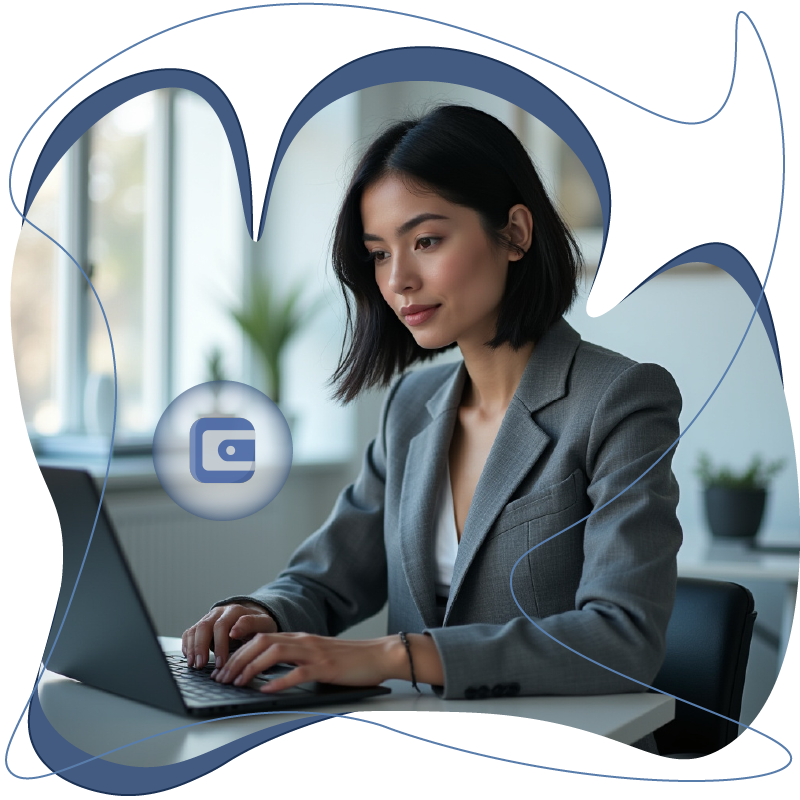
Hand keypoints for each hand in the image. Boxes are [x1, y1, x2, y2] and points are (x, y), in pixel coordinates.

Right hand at [181, 603, 277, 670]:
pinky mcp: (203, 624)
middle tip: (203, 664)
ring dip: (194, 647)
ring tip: (195, 664)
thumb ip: (251, 625)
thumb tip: (234, 632)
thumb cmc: (259, 625)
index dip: (222, 642)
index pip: (225, 624)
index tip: (221, 660)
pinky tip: (188, 657)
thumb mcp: (263, 625)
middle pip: (208, 626)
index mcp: (237, 611)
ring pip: (197, 628)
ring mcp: (211, 617)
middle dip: (203, 647)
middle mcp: (221, 612)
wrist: (254, 618)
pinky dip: (187, 644)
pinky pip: (190, 631)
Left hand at [212, 632, 406, 692]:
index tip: (224, 667)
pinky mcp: (325, 667)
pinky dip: (279, 681)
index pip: (261, 638)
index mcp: (300, 638)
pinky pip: (298, 673)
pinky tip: (266, 689)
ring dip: (251, 667)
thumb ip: (297, 659)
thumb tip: (270, 672)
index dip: (239, 652)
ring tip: (237, 682)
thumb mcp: (318, 654)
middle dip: (237, 659)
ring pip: (274, 653)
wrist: (379, 654)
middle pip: (262, 642)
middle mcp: (303, 641)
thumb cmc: (350, 659)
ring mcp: (314, 653)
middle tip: (222, 677)